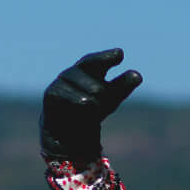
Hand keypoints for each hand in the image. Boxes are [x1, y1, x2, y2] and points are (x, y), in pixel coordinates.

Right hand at [40, 48, 142, 164]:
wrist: (66, 134)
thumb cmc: (90, 112)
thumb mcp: (110, 98)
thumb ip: (122, 86)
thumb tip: (138, 76)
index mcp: (87, 69)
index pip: (97, 62)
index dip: (107, 58)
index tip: (120, 55)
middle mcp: (72, 72)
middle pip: (98, 87)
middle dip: (104, 102)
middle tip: (99, 108)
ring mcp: (60, 82)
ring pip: (90, 98)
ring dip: (93, 109)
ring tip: (86, 113)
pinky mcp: (52, 94)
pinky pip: (78, 105)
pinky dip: (82, 114)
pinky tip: (77, 115)